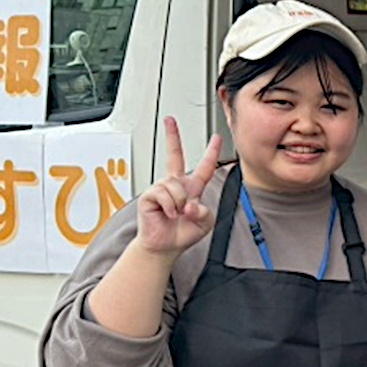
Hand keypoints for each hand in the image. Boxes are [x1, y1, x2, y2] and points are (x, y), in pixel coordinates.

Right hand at [136, 117, 222, 256]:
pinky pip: (164, 194)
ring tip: (176, 214)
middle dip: (172, 136)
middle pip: (174, 155)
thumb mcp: (205, 222)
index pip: (204, 167)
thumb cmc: (183, 233)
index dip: (211, 152)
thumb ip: (205, 212)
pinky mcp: (150, 195)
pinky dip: (169, 207)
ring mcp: (162, 188)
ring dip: (180, 203)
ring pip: (176, 186)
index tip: (216, 138)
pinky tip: (166, 214)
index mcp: (192, 188)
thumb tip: (190, 205)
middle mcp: (176, 185)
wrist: (165, 246)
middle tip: (170, 120)